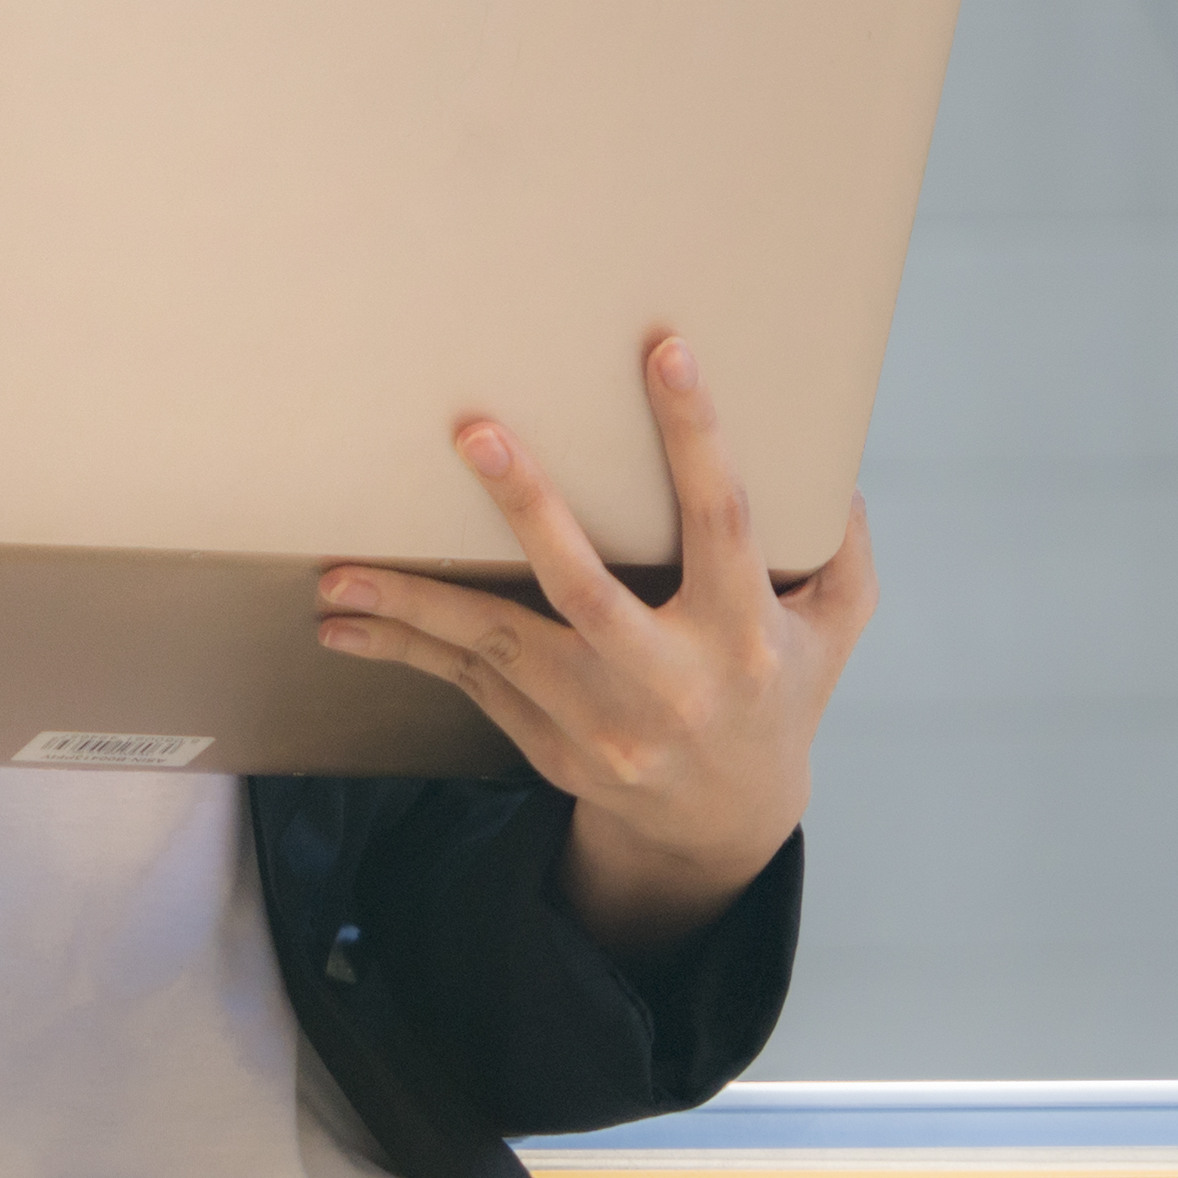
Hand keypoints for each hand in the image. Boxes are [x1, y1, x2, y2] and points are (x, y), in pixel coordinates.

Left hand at [312, 334, 880, 962]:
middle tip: (475, 434)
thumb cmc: (776, 698)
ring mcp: (599, 718)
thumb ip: (841, 555)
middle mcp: (667, 679)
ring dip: (413, 604)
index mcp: (742, 634)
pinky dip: (403, 648)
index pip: (722, 521)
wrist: (721, 824)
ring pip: (497, 647)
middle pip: (587, 587)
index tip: (665, 353)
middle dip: (530, 509)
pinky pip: (467, 682)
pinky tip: (344, 621)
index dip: (695, 437)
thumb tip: (837, 468)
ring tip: (336, 574)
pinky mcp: (546, 741)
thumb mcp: (832, 633)